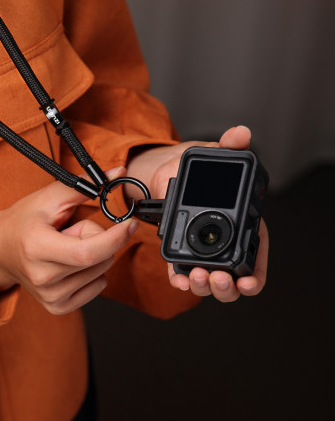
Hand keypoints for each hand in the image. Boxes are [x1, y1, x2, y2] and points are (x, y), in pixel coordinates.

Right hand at [0, 168, 137, 313]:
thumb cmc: (24, 221)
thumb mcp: (49, 197)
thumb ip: (85, 184)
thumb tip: (119, 173)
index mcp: (37, 248)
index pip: (87, 252)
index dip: (115, 238)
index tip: (130, 223)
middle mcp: (43, 277)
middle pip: (100, 259)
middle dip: (99, 238)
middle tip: (73, 231)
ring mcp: (50, 296)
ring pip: (102, 272)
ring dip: (95, 255)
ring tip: (67, 247)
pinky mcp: (58, 307)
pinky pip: (98, 286)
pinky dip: (93, 271)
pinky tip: (70, 263)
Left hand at [125, 126, 268, 301]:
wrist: (165, 172)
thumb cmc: (195, 167)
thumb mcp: (213, 155)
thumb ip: (229, 146)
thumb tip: (240, 134)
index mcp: (242, 224)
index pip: (255, 257)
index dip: (255, 276)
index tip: (247, 283)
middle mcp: (224, 243)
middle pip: (233, 278)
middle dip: (226, 286)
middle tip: (216, 278)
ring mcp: (203, 252)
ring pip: (210, 281)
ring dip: (205, 287)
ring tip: (197, 277)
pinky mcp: (181, 253)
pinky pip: (183, 273)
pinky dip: (182, 281)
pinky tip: (179, 281)